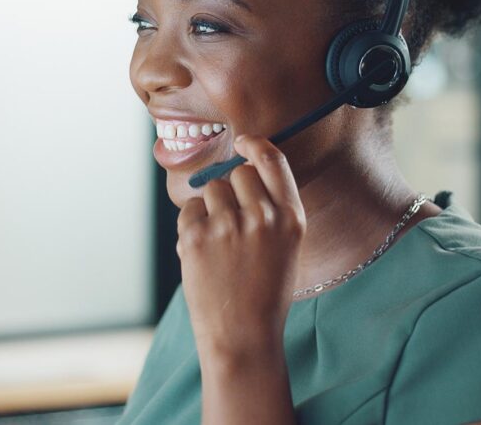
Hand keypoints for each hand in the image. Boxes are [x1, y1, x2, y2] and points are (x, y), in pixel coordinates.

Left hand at [177, 135, 306, 358]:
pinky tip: (204, 254)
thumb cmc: (264, 294)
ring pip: (211, 189)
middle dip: (232, 190)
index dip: (256, 145)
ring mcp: (228, 225)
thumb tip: (242, 170)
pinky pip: (189, 210)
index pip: (273, 161)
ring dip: (210, 209)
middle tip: (232, 224)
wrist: (242, 337)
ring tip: (219, 246)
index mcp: (291, 218)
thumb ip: (273, 210)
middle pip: (238, 173)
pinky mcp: (196, 237)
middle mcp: (263, 217)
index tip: (243, 142)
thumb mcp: (286, 248)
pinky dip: (192, 227)